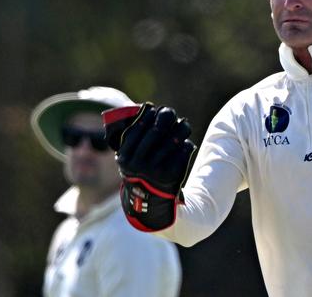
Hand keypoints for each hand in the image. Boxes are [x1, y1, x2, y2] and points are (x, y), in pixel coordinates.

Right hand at [103, 103, 196, 230]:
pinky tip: (185, 143)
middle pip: (157, 130)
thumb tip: (144, 109)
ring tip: (184, 125)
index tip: (153, 108)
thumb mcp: (129, 158)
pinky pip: (183, 151)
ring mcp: (155, 169)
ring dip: (181, 128)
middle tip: (171, 113)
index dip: (147, 114)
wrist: (151, 203)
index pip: (138, 127)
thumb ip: (132, 138)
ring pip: (173, 139)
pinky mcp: (171, 175)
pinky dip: (186, 145)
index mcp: (125, 157)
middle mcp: (138, 163)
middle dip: (166, 117)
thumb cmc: (141, 172)